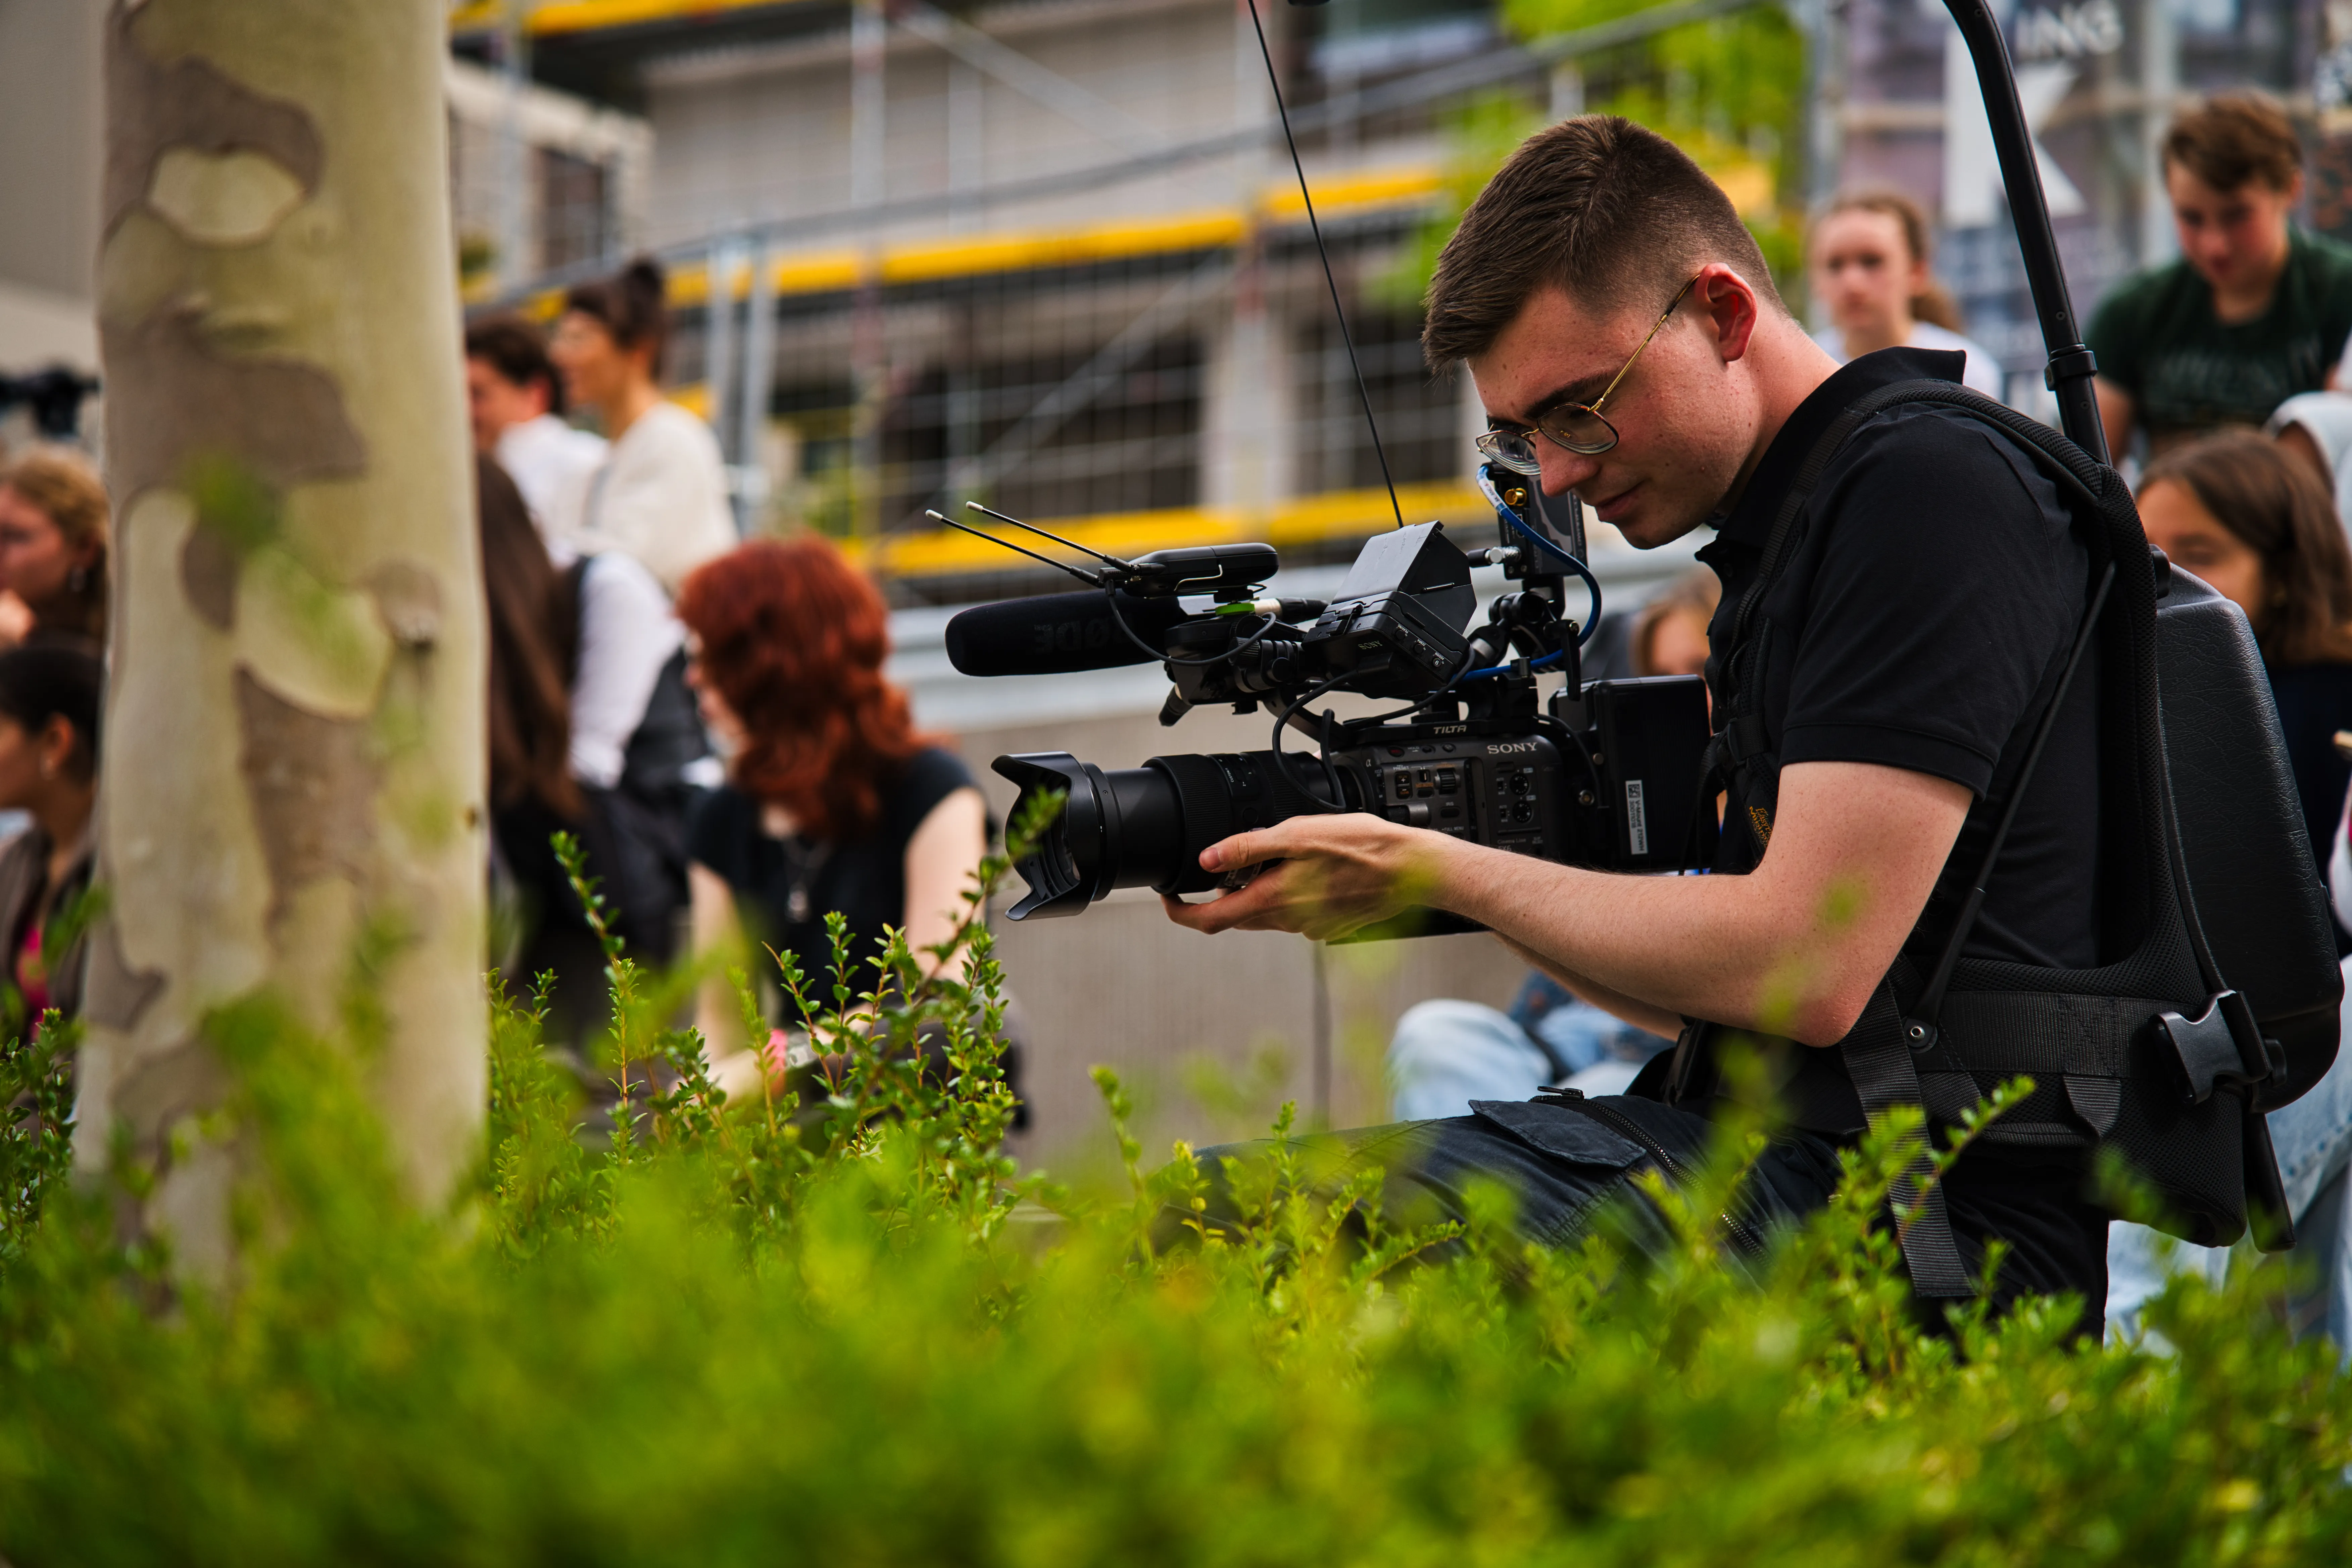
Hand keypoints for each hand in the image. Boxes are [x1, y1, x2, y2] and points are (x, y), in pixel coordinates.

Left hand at [1159, 814, 1453, 941]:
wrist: (1413, 869)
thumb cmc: (1362, 847)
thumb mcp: (1297, 834)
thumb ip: (1248, 847)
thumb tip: (1207, 859)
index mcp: (1273, 900)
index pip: (1210, 921)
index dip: (1181, 913)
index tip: (1169, 898)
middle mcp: (1288, 922)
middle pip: (1236, 917)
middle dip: (1221, 895)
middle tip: (1223, 865)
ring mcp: (1309, 927)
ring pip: (1265, 915)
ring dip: (1257, 892)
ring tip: (1273, 858)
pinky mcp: (1327, 925)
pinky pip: (1293, 914)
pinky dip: (1287, 895)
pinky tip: (1308, 870)